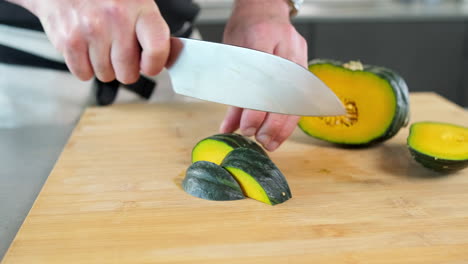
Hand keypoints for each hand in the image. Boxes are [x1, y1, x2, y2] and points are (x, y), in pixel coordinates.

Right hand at [12, 0, 169, 83]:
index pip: (156, 51)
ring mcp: (90, 30)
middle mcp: (116, 18)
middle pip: (128, 73)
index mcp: (140, 9)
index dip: (153, 65)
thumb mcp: (138, 5)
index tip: (149, 65)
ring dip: (104, 66)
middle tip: (120, 52)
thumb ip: (154, 33)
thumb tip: (171, 59)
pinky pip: (83, 73)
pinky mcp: (69, 39)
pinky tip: (86, 47)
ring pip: (105, 75)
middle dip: (125, 68)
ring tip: (100, 44)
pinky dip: (84, 66)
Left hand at [220, 0, 307, 150]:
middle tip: (260, 139)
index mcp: (263, 38)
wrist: (266, 11)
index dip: (255, 107)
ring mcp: (299, 59)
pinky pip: (300, 98)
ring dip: (285, 125)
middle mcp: (286, 49)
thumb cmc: (247, 29)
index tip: (246, 126)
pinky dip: (290, 118)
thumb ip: (234, 92)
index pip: (261, 81)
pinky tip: (281, 133)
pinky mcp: (304, 68)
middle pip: (283, 93)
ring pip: (297, 98)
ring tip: (271, 142)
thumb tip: (229, 127)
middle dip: (272, 122)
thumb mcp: (232, 54)